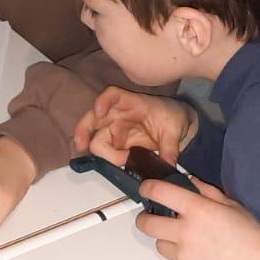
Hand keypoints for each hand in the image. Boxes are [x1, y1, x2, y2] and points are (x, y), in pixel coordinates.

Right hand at [73, 87, 197, 165]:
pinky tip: (118, 164)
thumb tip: (169, 163)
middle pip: (93, 118)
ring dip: (102, 152)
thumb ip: (170, 147)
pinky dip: (107, 159)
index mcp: (132, 103)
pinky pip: (105, 151)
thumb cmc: (172, 118)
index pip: (112, 95)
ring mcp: (114, 129)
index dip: (103, 101)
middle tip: (82, 146)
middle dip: (83, 131)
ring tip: (122, 160)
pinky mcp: (116, 144)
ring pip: (95, 138)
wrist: (177, 126)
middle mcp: (118, 114)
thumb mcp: (175, 131)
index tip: (99, 112)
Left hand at [136, 178, 259, 259]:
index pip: (159, 192)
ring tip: (184, 238)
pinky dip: (182, 256)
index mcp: (197, 210)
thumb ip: (207, 191)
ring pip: (159, 245)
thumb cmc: (252, 237)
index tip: (147, 188)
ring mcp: (184, 256)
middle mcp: (185, 233)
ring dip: (166, 239)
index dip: (148, 188)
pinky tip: (200, 254)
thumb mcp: (232, 204)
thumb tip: (190, 182)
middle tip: (153, 216)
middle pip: (146, 223)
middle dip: (146, 217)